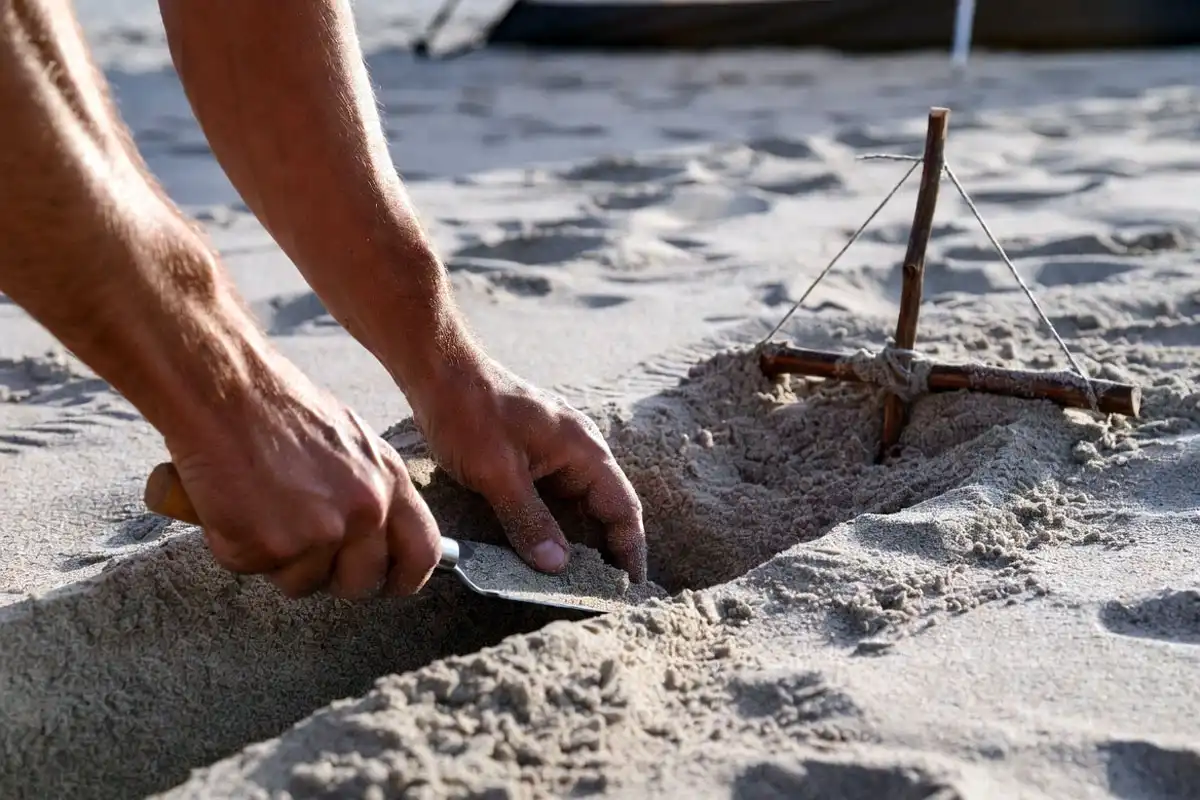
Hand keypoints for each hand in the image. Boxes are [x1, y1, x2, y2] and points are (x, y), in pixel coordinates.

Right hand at [164, 355, 440, 599]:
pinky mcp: (269, 547)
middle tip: (302, 545)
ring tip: (261, 508)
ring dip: (279, 560)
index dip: (405, 577)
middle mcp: (364, 512)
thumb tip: (381, 534)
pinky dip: (237, 547)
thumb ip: (372, 491)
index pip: (423, 552)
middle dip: (331, 576)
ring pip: (303, 583)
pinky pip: (255, 570)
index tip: (388, 583)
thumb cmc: (281, 409)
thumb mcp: (353, 444)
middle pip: (361, 583)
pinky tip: (233, 506)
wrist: (225, 391)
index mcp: (390, 482)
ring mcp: (318, 533)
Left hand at [407, 354, 646, 582]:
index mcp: (585, 450)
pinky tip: (545, 551)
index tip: (629, 590)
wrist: (440, 371)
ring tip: (577, 584)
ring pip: (580, 506)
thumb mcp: (498, 472)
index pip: (623, 509)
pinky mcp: (535, 456)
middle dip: (608, 552)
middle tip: (603, 596)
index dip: (630, 550)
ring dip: (581, 542)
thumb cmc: (470, 412)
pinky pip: (558, 498)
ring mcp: (558, 452)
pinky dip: (558, 527)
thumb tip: (558, 567)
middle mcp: (580, 451)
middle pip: (607, 510)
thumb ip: (530, 520)